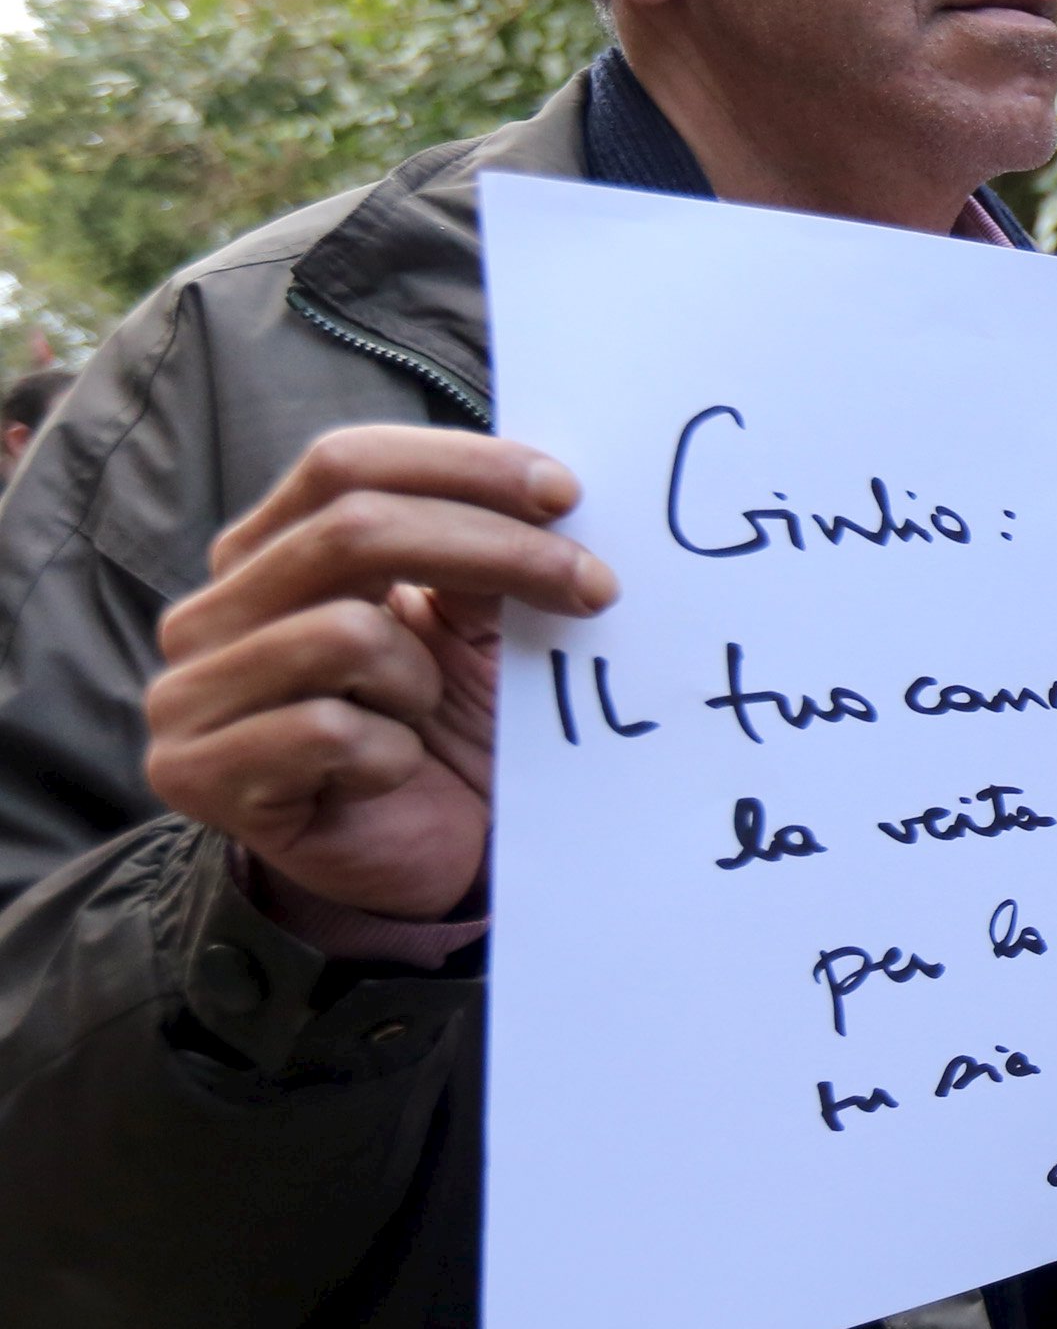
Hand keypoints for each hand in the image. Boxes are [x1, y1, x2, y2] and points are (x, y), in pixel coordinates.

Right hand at [142, 428, 615, 918]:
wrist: (424, 865)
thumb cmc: (448, 737)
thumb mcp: (471, 631)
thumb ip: (477, 555)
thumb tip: (542, 491)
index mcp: (265, 555)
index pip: (343, 464)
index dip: (459, 467)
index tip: (566, 494)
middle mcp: (210, 613)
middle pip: (352, 530)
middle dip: (496, 550)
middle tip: (595, 586)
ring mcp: (189, 694)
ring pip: (345, 632)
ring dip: (421, 680)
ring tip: (426, 719)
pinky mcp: (197, 774)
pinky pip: (328, 732)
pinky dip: (389, 756)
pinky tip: (392, 776)